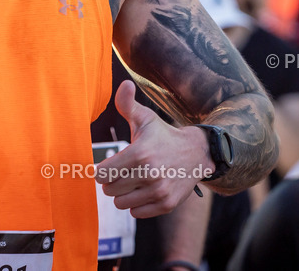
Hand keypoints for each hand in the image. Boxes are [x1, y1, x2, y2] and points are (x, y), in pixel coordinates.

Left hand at [96, 81, 212, 217]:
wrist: (196, 153)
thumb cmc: (163, 135)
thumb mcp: (145, 118)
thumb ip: (127, 103)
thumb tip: (124, 84)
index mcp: (139, 154)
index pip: (101, 175)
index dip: (102, 169)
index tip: (110, 164)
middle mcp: (149, 174)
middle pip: (109, 190)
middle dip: (113, 181)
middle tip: (126, 170)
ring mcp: (159, 191)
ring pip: (121, 203)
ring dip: (124, 193)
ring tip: (136, 179)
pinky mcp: (166, 204)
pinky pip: (135, 213)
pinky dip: (137, 204)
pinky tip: (146, 189)